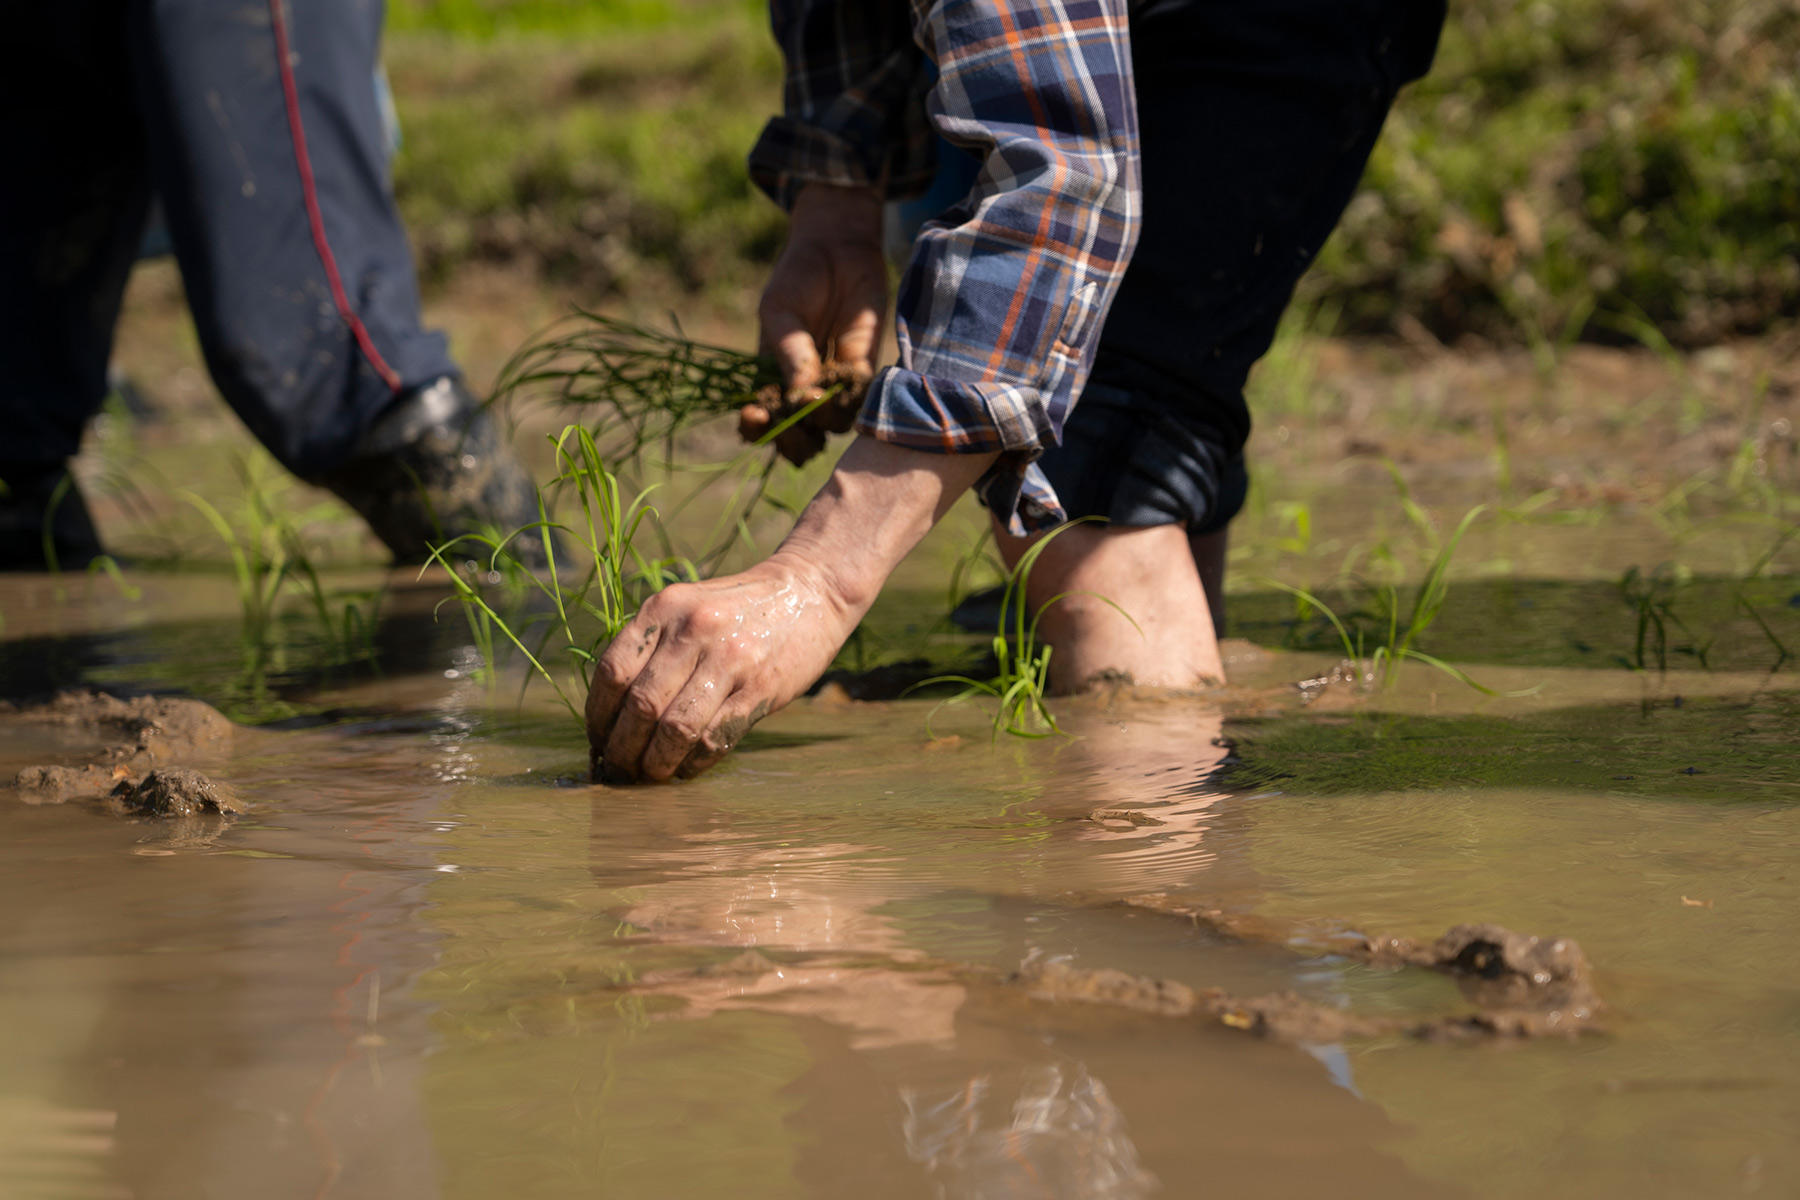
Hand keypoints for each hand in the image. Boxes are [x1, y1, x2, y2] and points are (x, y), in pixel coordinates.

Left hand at [585, 437, 997, 781]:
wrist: (810, 591)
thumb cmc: (740, 608)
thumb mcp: (688, 608)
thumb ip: (653, 648)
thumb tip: (614, 715)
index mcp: (665, 608)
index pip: (612, 673)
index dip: (599, 717)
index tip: (599, 740)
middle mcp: (693, 631)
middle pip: (640, 707)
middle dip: (623, 750)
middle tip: (620, 770)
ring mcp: (729, 659)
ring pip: (674, 729)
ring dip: (656, 764)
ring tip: (651, 775)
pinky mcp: (760, 689)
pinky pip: (713, 738)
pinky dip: (693, 763)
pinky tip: (687, 768)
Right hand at [740, 184, 886, 465]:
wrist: (838, 249)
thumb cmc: (797, 279)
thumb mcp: (782, 313)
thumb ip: (791, 355)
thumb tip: (801, 397)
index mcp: (771, 380)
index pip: (762, 422)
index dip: (757, 429)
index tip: (755, 416)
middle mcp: (803, 391)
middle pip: (798, 437)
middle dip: (793, 439)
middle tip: (794, 417)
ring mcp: (834, 385)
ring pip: (831, 425)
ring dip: (825, 417)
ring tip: (821, 392)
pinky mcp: (865, 371)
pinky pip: (861, 399)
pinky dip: (853, 396)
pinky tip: (845, 372)